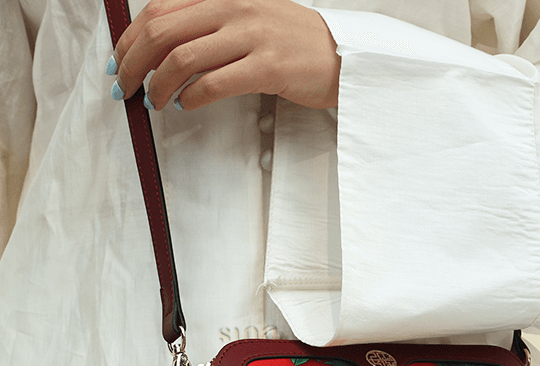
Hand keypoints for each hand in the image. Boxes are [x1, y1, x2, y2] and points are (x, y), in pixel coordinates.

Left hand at [108, 0, 340, 109]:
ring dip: (158, 86)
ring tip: (153, 102)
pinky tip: (185, 105)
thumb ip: (213, 25)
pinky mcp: (268, 67)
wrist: (344, 56)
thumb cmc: (296, 44)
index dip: (131, 37)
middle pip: (163, 33)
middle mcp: (234, 9)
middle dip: (133, 63)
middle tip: (123, 88)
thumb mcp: (251, 20)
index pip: (160, 9)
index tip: (119, 61)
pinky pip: (215, 83)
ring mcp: (252, 37)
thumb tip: (169, 48)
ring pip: (183, 58)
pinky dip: (192, 97)